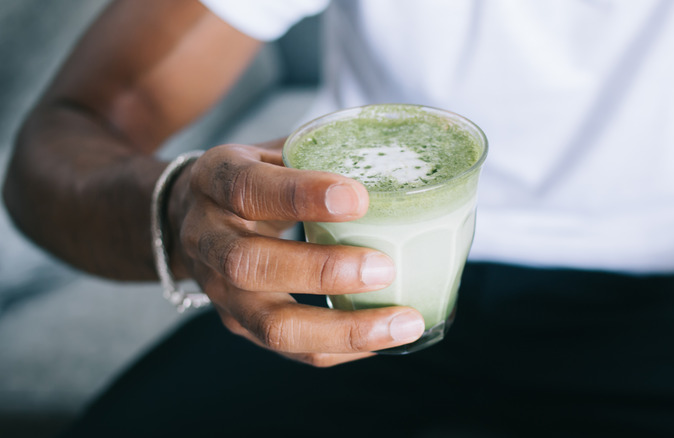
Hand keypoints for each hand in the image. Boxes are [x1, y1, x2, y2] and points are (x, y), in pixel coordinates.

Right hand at [167, 139, 424, 366]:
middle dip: (322, 271)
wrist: (192, 217)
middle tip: (384, 267)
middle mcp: (208, 239)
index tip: (359, 198)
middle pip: (250, 265)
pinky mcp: (239, 325)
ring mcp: (219, 291)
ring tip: (403, 323)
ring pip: (273, 324)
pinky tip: (384, 338)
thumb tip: (402, 157)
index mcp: (215, 180)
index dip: (301, 195)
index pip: (247, 188)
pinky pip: (291, 348)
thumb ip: (320, 154)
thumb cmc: (253, 179)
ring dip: (343, 328)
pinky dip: (342, 349)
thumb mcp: (271, 152)